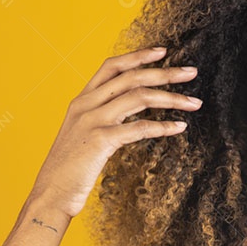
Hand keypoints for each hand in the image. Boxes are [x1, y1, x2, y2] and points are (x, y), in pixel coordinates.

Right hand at [28, 46, 202, 218]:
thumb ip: (100, 118)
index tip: (163, 51)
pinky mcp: (101, 140)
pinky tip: (179, 128)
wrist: (51, 194)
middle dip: (165, 72)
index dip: (138, 56)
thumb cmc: (70, 169)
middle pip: (131, 77)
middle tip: (192, 73)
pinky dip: (163, 126)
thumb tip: (127, 112)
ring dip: (171, 98)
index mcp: (81, 100)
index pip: (112, 66)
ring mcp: (92, 121)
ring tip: (194, 103)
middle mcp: (86, 105)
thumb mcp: (82, 135)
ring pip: (139, 97)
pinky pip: (139, 128)